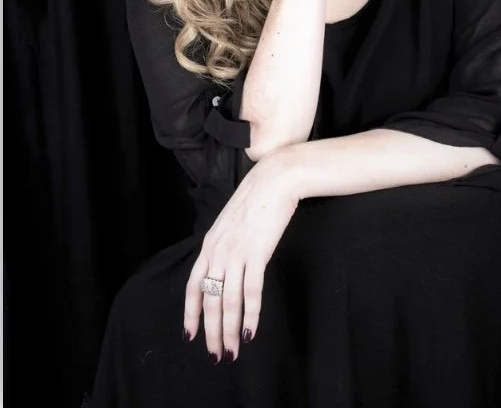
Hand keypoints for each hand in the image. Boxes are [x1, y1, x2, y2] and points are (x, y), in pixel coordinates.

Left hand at [183, 153, 298, 362]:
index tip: (190, 335)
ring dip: (229, 330)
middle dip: (211, 331)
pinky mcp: (257, 253)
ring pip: (227, 301)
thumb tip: (225, 266)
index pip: (193, 285)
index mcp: (209, 244)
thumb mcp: (231, 222)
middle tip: (216, 355)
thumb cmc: (257, 199)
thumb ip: (225, 244)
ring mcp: (236, 252)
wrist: (275, 179)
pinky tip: (251, 332)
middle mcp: (217, 251)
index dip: (190, 313)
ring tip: (233, 352)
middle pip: (209, 300)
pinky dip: (251, 315)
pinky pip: (251, 292)